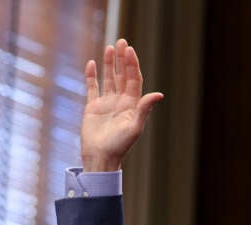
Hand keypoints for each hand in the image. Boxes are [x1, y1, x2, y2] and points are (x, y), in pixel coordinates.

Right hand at [81, 39, 163, 171]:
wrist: (101, 157)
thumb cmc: (120, 145)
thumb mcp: (134, 127)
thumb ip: (144, 109)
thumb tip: (159, 94)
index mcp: (132, 105)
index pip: (133, 80)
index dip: (132, 65)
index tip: (130, 50)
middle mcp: (120, 101)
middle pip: (122, 76)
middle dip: (122, 59)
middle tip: (122, 41)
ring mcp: (106, 103)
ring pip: (109, 79)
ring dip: (109, 64)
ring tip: (110, 48)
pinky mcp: (93, 107)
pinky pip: (92, 88)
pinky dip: (92, 76)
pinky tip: (92, 64)